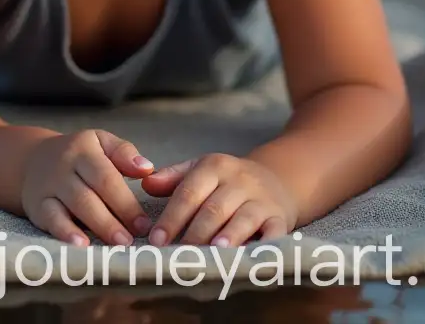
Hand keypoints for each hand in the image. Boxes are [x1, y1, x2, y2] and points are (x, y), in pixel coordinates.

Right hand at [21, 129, 154, 245]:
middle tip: (132, 240)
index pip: (107, 176)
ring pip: (75, 206)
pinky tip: (81, 246)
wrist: (34, 159)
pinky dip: (65, 233)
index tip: (144, 224)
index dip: (126, 202)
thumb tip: (147, 169)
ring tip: (116, 245)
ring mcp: (49, 185)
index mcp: (84, 148)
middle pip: (92, 193)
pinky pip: (51, 219)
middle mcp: (65, 165)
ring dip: (97, 227)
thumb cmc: (79, 155)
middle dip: (115, 218)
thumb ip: (124, 153)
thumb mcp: (101, 143)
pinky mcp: (37, 206)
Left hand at [141, 153, 297, 246]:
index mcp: (214, 167)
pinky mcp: (279, 218)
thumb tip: (145, 183)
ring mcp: (261, 200)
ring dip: (228, 237)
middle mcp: (238, 181)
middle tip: (179, 256)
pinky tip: (249, 259)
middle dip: (194, 234)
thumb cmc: (228, 182)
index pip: (189, 192)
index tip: (156, 240)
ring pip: (242, 219)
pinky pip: (273, 232)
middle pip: (213, 208)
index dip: (172, 217)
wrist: (277, 179)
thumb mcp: (201, 170)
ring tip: (213, 254)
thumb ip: (172, 178)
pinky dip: (263, 246)